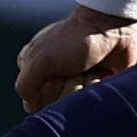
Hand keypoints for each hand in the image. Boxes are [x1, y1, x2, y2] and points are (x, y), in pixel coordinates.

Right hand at [15, 7, 136, 112]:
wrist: (111, 29)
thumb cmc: (74, 38)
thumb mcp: (40, 57)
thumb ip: (25, 84)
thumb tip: (30, 106)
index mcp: (34, 70)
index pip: (33, 101)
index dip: (46, 89)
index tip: (53, 70)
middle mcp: (52, 81)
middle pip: (55, 106)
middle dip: (67, 86)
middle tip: (73, 66)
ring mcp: (74, 86)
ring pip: (75, 107)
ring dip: (84, 85)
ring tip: (89, 68)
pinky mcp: (93, 91)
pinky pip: (93, 104)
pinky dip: (97, 87)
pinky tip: (101, 73)